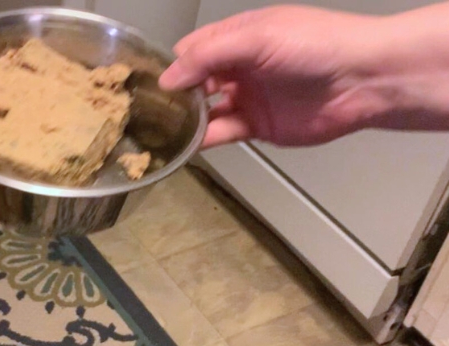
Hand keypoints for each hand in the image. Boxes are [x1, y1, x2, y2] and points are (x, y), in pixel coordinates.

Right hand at [159, 3, 448, 148]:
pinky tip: (183, 146)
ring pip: (205, 110)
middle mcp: (239, 66)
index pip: (193, 50)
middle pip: (195, 81)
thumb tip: (167, 80)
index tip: (146, 84)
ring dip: (184, 119)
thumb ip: (208, 56)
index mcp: (238, 36)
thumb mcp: (256, 38)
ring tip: (157, 132)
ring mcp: (247, 97)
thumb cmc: (311, 46)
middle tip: (145, 112)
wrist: (363, 80)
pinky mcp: (257, 126)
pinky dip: (203, 140)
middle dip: (174, 95)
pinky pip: (222, 132)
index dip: (172, 65)